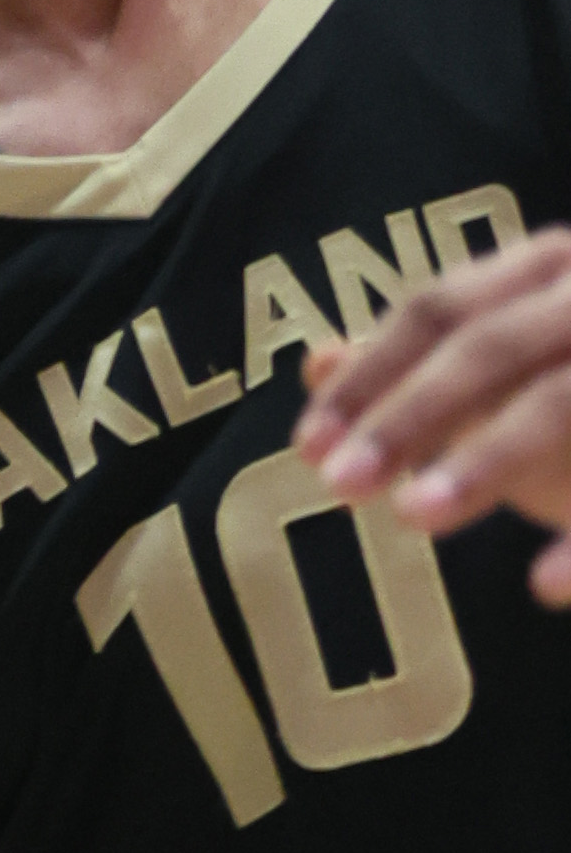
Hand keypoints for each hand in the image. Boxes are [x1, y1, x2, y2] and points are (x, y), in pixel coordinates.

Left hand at [297, 225, 570, 605]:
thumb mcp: (517, 364)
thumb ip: (425, 364)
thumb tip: (316, 359)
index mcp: (552, 267)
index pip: (438, 311)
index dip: (369, 377)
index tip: (308, 446)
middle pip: (495, 348)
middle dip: (410, 416)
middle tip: (337, 486)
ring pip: (563, 401)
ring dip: (488, 460)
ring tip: (413, 519)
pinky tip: (545, 585)